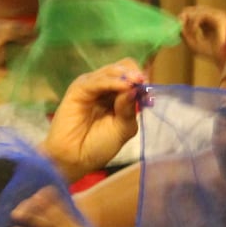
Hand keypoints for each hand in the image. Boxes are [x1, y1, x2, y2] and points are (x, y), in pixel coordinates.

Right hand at [41, 59, 144, 181]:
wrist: (76, 159)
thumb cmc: (99, 146)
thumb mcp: (123, 129)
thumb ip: (130, 109)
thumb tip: (135, 87)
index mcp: (116, 95)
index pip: (131, 76)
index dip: (141, 80)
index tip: (149, 90)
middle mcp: (104, 87)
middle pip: (123, 68)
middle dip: (135, 75)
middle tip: (143, 83)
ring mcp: (91, 86)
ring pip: (111, 70)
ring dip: (125, 76)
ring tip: (135, 83)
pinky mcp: (79, 89)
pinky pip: (98, 81)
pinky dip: (112, 81)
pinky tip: (123, 87)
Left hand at [179, 5, 225, 62]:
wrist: (225, 59)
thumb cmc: (212, 53)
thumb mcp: (194, 45)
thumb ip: (185, 36)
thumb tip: (178, 26)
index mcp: (208, 25)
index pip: (193, 15)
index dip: (184, 17)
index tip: (177, 24)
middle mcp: (213, 18)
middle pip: (196, 8)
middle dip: (185, 15)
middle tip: (178, 23)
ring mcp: (217, 16)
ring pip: (199, 10)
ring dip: (190, 20)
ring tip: (188, 32)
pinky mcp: (218, 17)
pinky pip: (202, 14)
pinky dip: (195, 22)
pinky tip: (194, 31)